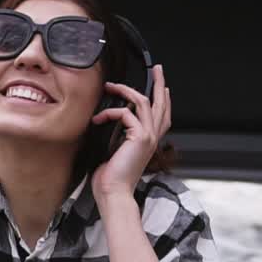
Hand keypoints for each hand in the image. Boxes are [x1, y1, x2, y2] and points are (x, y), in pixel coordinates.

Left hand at [90, 63, 171, 201]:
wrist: (113, 192)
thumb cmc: (110, 177)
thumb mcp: (114, 150)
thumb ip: (118, 134)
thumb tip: (107, 118)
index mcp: (148, 141)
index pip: (162, 115)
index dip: (163, 99)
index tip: (160, 86)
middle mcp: (152, 137)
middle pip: (161, 104)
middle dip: (159, 83)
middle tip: (157, 69)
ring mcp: (148, 136)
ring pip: (143, 102)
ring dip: (126, 90)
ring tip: (112, 85)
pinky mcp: (140, 137)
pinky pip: (126, 113)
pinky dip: (110, 113)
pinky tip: (98, 119)